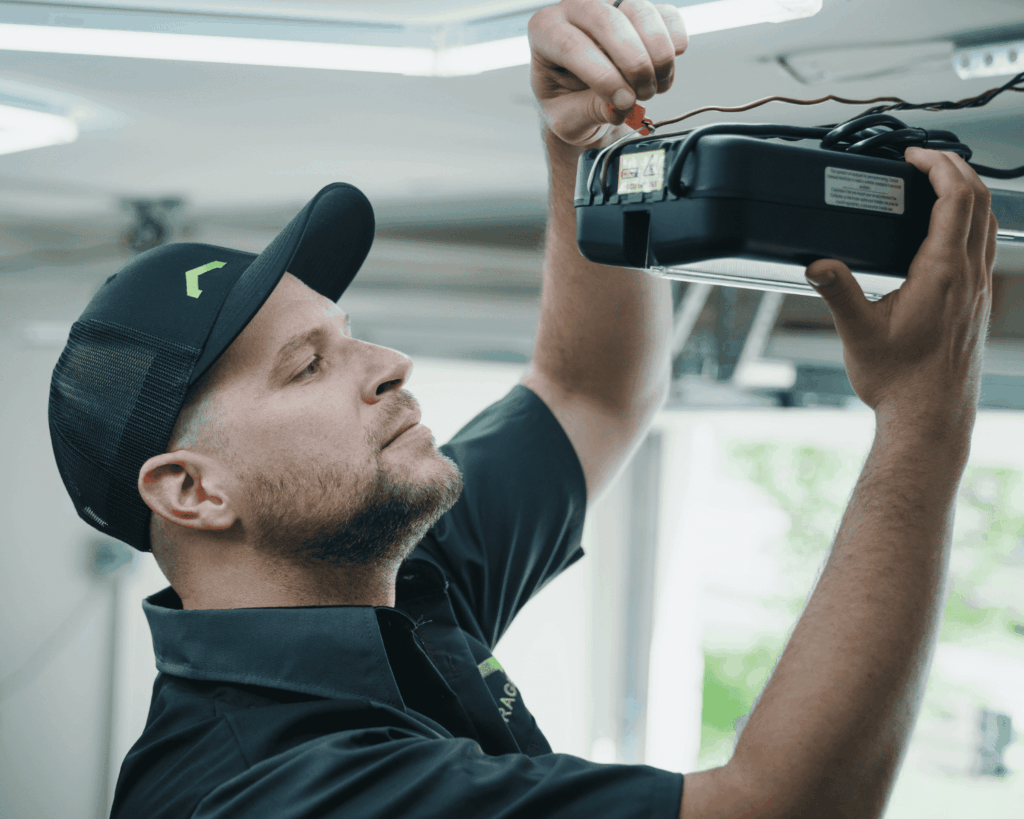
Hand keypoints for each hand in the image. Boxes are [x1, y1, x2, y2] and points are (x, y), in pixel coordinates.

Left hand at [528, 0, 687, 146]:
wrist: (583, 98)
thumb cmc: (568, 104)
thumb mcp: (567, 119)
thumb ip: (588, 112)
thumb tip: (618, 108)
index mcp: (545, 31)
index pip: (571, 45)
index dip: (602, 75)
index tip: (624, 102)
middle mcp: (575, 7)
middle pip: (607, 20)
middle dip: (632, 62)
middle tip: (642, 95)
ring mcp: (610, 2)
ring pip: (639, 10)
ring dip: (656, 53)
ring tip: (655, 88)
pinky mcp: (639, 9)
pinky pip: (664, 13)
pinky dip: (673, 39)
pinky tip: (668, 67)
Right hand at [805, 148, 996, 435]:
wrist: (931, 417)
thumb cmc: (900, 381)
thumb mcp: (858, 333)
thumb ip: (838, 292)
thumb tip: (818, 264)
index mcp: (943, 273)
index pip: (956, 199)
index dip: (939, 165)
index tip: (915, 155)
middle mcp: (969, 277)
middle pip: (981, 201)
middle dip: (956, 169)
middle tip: (925, 159)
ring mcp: (979, 290)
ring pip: (989, 223)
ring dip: (969, 194)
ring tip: (938, 185)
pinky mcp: (978, 304)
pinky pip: (986, 246)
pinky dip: (972, 222)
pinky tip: (947, 234)